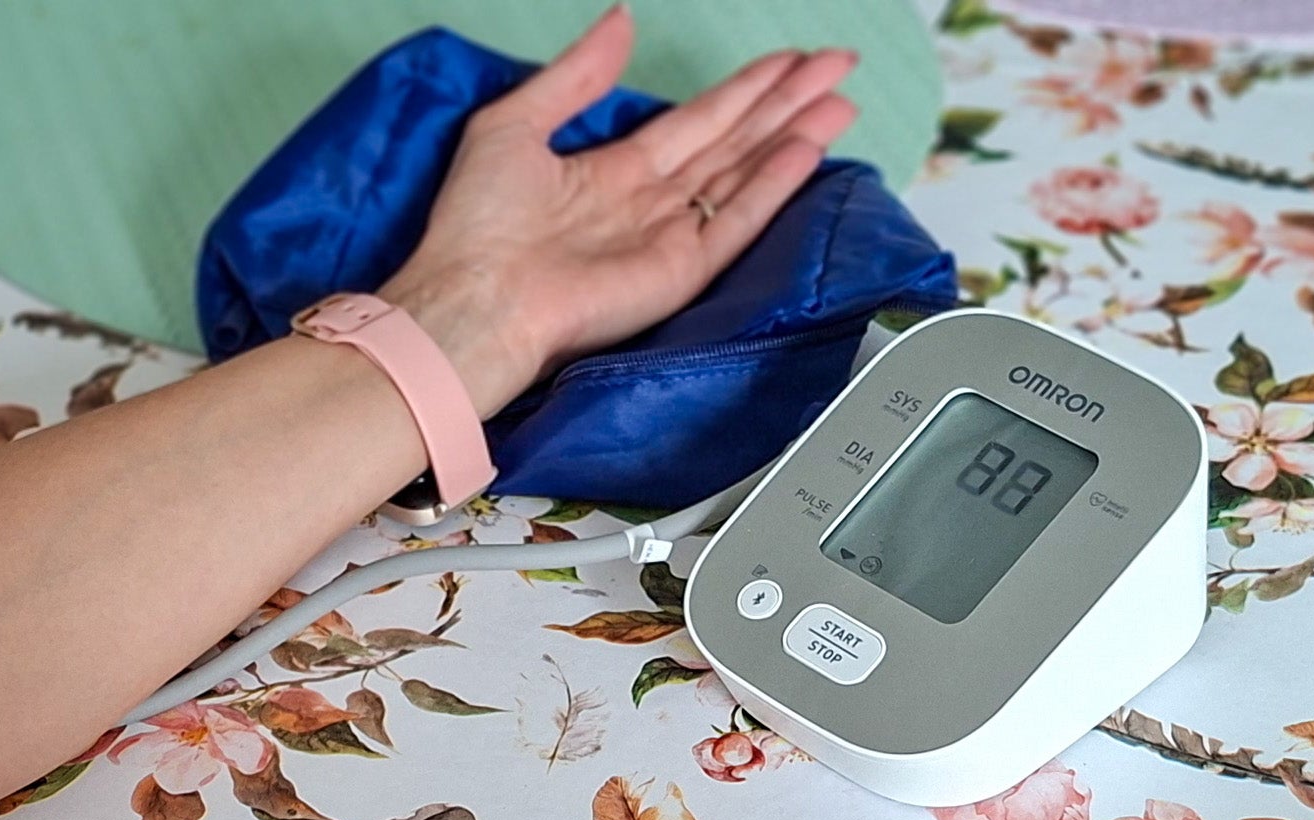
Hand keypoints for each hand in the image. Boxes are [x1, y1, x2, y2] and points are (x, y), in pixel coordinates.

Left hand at [382, 6, 859, 410]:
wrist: (473, 298)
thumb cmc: (476, 223)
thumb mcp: (515, 123)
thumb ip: (576, 75)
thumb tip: (620, 19)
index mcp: (609, 174)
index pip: (693, 122)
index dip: (742, 89)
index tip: (788, 59)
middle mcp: (645, 204)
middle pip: (732, 143)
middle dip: (785, 103)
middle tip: (837, 65)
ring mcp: (666, 239)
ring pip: (745, 176)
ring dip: (794, 137)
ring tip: (840, 101)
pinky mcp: (678, 272)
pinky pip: (736, 221)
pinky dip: (773, 186)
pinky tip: (807, 150)